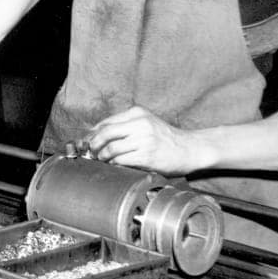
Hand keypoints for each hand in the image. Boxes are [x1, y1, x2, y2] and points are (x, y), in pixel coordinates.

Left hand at [86, 105, 200, 175]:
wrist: (190, 149)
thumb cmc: (165, 138)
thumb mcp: (146, 123)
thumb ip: (124, 126)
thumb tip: (95, 135)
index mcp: (137, 113)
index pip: (106, 122)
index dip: (92, 134)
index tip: (87, 142)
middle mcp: (140, 123)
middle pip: (105, 133)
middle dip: (93, 145)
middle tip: (91, 152)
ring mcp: (144, 139)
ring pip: (111, 148)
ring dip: (103, 156)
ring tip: (103, 160)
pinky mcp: (147, 155)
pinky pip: (122, 160)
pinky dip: (114, 164)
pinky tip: (115, 165)